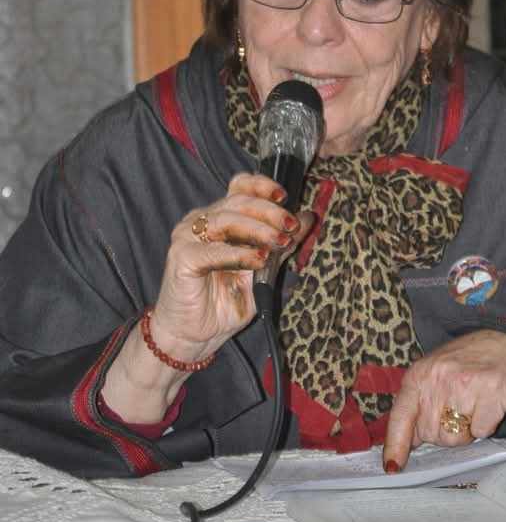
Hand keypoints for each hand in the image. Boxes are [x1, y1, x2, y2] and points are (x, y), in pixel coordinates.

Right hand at [152, 172, 314, 359]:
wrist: (195, 336)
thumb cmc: (225, 302)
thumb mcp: (262, 270)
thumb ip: (281, 245)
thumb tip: (307, 218)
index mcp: (221, 218)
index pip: (239, 186)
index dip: (262, 186)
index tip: (284, 196)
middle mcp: (202, 221)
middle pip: (238, 200)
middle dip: (269, 211)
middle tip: (290, 225)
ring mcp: (188, 237)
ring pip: (226, 220)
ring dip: (258, 230)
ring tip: (278, 242)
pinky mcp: (182, 258)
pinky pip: (213, 250)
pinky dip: (239, 253)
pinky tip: (258, 260)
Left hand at [382, 330, 505, 471]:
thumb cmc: (468, 364)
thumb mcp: (434, 375)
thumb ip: (418, 404)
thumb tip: (407, 442)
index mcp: (420, 374)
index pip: (401, 415)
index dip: (396, 444)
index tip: (392, 467)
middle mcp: (439, 377)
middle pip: (433, 435)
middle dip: (446, 431)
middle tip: (459, 409)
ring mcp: (466, 384)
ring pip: (457, 437)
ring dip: (467, 429)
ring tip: (475, 405)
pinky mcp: (493, 392)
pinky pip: (482, 431)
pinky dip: (487, 425)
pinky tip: (490, 404)